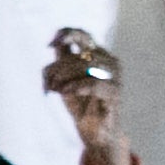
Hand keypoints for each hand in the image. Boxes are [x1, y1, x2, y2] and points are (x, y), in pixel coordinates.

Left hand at [44, 28, 129, 164]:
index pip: (83, 35)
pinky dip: (75, 87)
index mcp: (97, 54)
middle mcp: (109, 61)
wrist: (93, 129)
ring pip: (85, 65)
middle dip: (58, 67)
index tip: (49, 45)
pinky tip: (65, 93)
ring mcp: (115, 76)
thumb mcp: (64, 78)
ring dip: (64, 77)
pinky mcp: (116, 92)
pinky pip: (94, 83)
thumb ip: (60, 59)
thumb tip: (53, 43)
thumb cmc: (79, 102)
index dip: (66, 34)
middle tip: (49, 83)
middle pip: (79, 53)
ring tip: (57, 90)